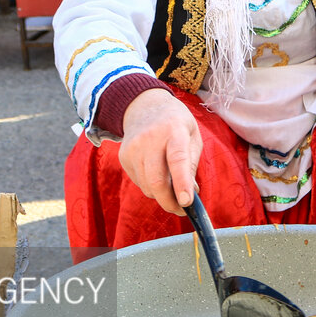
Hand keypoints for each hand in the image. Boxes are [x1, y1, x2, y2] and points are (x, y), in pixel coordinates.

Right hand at [118, 88, 202, 215]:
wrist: (143, 106)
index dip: (182, 182)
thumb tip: (191, 194)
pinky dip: (151, 186)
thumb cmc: (175, 123)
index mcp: (174, 130)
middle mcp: (150, 139)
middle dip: (170, 202)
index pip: (177, 159)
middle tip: (182, 210)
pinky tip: (156, 173)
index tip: (187, 202)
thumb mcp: (192, 135)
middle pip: (157, 181)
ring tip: (172, 190)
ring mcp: (133, 148)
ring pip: (147, 186)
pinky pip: (139, 182)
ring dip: (161, 196)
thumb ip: (192, 164)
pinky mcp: (123, 156)